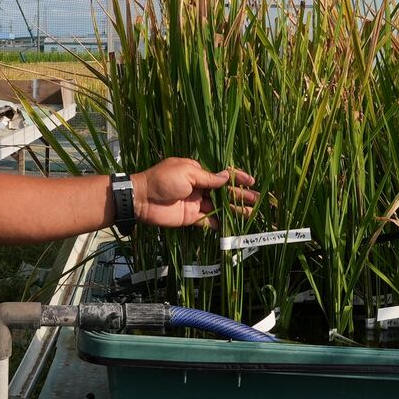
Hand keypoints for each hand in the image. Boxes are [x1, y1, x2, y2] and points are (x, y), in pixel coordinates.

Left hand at [132, 158, 258, 229]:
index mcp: (197, 172)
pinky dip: (221, 224)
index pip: (221, 175)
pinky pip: (209, 221)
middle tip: (256, 199)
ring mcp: (196, 203)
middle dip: (240, 195)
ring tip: (250, 213)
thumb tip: (227, 177)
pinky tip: (233, 226)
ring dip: (235, 210)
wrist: (141, 199)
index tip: (251, 181)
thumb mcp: (187, 172)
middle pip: (224, 192)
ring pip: (220, 207)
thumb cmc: (162, 180)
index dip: (237, 177)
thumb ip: (208, 178)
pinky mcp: (191, 218)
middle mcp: (199, 187)